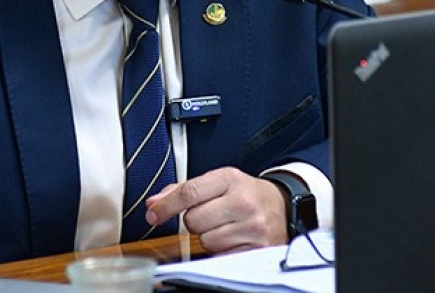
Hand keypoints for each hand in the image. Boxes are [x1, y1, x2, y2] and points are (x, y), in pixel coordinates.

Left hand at [145, 167, 287, 253]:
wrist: (281, 206)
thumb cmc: (245, 194)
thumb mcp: (218, 182)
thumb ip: (183, 190)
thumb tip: (154, 203)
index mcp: (230, 179)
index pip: (189, 192)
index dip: (166, 206)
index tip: (153, 214)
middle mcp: (242, 202)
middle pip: (194, 220)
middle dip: (194, 221)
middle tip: (209, 216)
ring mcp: (252, 226)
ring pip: (206, 241)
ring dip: (208, 237)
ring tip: (223, 227)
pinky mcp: (256, 248)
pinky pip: (221, 256)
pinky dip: (220, 250)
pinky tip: (231, 238)